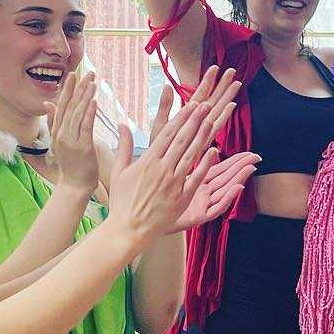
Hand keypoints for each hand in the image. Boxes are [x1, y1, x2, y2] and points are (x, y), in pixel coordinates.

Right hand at [44, 72, 99, 193]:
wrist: (73, 186)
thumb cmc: (72, 164)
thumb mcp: (60, 141)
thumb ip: (55, 122)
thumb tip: (49, 103)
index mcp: (57, 131)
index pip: (62, 105)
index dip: (67, 89)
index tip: (73, 74)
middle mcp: (61, 133)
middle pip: (69, 106)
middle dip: (78, 88)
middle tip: (87, 72)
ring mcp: (70, 140)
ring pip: (78, 114)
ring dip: (85, 96)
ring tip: (92, 82)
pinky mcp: (82, 147)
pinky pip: (85, 127)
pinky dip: (88, 113)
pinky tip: (93, 101)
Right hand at [107, 67, 247, 247]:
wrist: (128, 228)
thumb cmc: (122, 200)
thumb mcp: (118, 171)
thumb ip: (124, 146)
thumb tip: (122, 123)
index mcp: (147, 161)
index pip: (167, 134)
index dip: (181, 118)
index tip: (191, 105)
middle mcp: (161, 169)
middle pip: (181, 140)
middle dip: (194, 121)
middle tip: (205, 105)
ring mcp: (173, 183)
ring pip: (190, 154)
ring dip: (202, 136)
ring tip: (211, 121)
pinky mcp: (182, 196)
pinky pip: (196, 177)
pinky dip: (205, 164)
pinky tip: (215, 150)